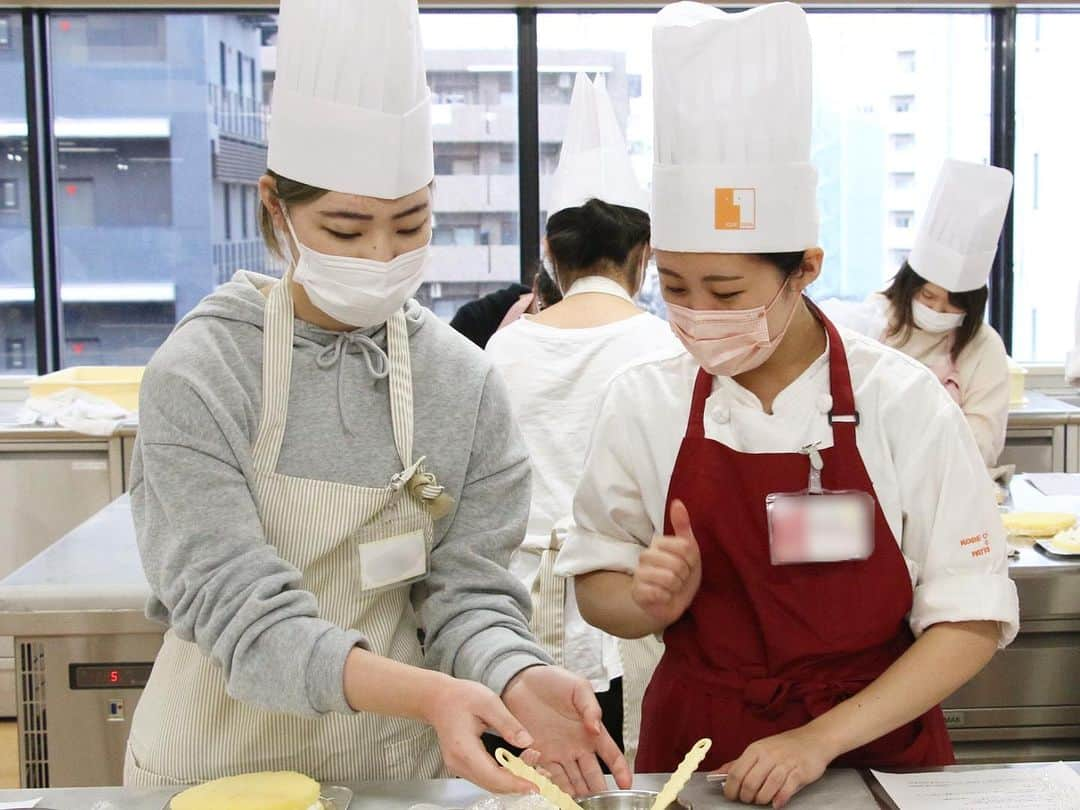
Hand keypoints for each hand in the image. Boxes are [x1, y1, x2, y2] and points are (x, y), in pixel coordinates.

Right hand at [421, 676, 537, 795]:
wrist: (438, 698)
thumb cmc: (461, 697)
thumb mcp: (488, 702)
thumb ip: (508, 723)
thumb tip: (527, 742)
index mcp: (464, 748)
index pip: (492, 776)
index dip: (515, 783)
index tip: (534, 785)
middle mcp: (459, 763)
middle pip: (492, 784)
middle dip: (518, 782)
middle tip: (541, 774)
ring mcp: (459, 767)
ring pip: (490, 784)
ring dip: (512, 780)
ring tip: (532, 767)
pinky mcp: (462, 766)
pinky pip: (485, 778)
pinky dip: (503, 775)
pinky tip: (517, 765)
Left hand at [503, 665, 631, 795]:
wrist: (522, 680)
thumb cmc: (553, 681)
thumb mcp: (578, 687)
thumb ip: (590, 707)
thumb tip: (596, 728)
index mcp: (590, 731)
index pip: (610, 754)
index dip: (620, 769)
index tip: (626, 785)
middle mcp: (576, 746)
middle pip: (592, 774)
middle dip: (598, 791)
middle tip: (601, 804)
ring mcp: (558, 752)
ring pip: (572, 780)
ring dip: (577, 793)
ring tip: (580, 804)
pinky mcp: (538, 754)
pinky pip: (548, 775)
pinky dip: (554, 786)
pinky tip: (557, 795)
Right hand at [631, 499, 701, 626]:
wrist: (671, 601)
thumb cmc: (681, 573)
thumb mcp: (688, 549)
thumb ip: (682, 526)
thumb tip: (677, 502)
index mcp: (657, 542)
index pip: (685, 547)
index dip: (692, 560)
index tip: (688, 564)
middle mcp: (645, 555)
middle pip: (677, 564)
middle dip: (684, 575)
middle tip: (679, 578)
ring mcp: (638, 574)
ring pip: (669, 579)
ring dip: (676, 588)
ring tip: (672, 587)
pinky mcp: (637, 592)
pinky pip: (660, 593)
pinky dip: (667, 598)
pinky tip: (664, 597)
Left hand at [719, 726, 836, 807]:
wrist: (814, 739)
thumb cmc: (783, 747)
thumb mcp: (759, 750)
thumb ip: (739, 763)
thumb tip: (717, 774)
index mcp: (755, 749)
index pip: (736, 772)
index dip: (731, 788)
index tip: (731, 796)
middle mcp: (769, 755)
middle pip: (750, 783)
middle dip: (746, 797)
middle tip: (748, 800)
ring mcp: (785, 763)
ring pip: (767, 788)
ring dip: (761, 799)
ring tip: (761, 801)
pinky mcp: (800, 772)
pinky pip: (786, 789)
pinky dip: (779, 799)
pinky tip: (776, 803)